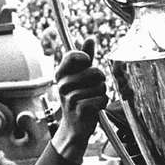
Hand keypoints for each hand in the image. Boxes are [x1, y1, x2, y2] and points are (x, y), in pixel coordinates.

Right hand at [51, 37, 108, 162]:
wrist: (74, 127)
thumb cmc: (78, 99)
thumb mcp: (80, 77)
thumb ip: (85, 58)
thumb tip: (90, 37)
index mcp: (61, 74)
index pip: (73, 55)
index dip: (84, 56)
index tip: (87, 62)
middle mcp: (62, 84)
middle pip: (95, 71)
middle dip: (101, 81)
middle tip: (93, 89)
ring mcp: (70, 97)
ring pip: (101, 87)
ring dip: (102, 94)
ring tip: (92, 100)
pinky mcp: (80, 108)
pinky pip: (102, 99)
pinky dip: (103, 104)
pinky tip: (94, 108)